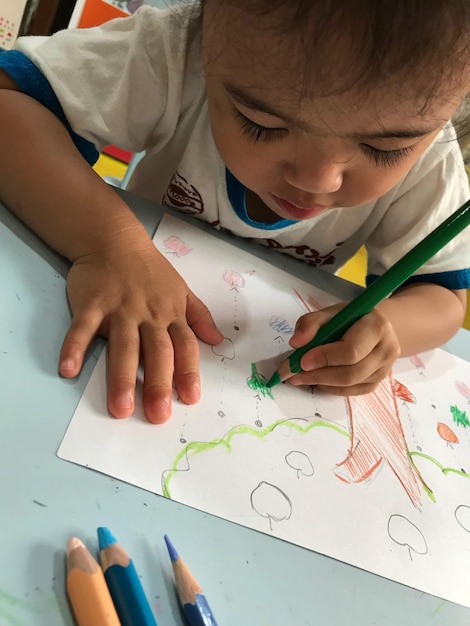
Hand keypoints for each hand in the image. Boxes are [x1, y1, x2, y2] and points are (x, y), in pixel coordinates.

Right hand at [58, 234, 222, 422]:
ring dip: (120, 377)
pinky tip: (68, 370)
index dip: (188, 371)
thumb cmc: (150, 270)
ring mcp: (119, 309)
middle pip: (156, 351)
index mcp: (171, 314)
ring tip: (120, 408)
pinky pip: (83, 328)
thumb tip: (219, 340)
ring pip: (123, 345)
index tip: (191, 399)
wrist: (114, 239)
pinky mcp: (91, 303)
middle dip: (158, 383)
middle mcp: (148, 315)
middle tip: (157, 415)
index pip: (184, 346)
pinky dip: (74, 347)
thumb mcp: (181, 290)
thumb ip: (199, 316)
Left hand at [287, 302, 400, 394]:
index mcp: (376, 327)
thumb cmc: (349, 320)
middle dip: (319, 375)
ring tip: (301, 377)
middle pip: (351, 372)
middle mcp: (387, 350)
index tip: (302, 361)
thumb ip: (310, 324)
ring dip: (322, 383)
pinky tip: (318, 380)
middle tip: (296, 374)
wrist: (371, 327)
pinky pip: (352, 392)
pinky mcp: (377, 382)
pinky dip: (331, 388)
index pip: (351, 350)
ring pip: (350, 385)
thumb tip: (296, 343)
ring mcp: (384, 369)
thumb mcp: (330, 313)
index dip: (325, 357)